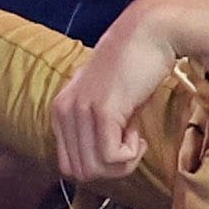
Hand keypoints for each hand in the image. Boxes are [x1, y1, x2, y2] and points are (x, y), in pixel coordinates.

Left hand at [50, 0, 190, 190]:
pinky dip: (131, 153)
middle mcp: (62, 111)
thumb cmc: (133, 70)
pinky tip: (137, 129)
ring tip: (133, 133)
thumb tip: (100, 165)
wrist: (148, 35)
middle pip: (81, 173)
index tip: (117, 143)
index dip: (99, 165)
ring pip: (96, 170)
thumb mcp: (106, 101)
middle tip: (129, 142)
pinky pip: (112, 157)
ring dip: (123, 162)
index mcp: (59, 110)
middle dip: (111, 168)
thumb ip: (94, 128)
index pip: (68, 166)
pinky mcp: (101, 110)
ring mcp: (79, 111)